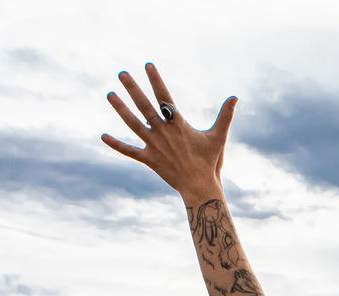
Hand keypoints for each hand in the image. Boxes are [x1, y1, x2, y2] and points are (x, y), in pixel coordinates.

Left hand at [101, 63, 236, 199]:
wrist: (200, 187)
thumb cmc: (210, 161)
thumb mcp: (219, 136)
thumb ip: (225, 116)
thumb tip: (235, 97)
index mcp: (178, 125)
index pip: (164, 97)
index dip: (156, 80)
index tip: (148, 65)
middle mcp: (163, 133)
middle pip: (144, 106)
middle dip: (133, 89)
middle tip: (122, 73)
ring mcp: (154, 146)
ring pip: (133, 124)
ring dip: (120, 109)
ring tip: (110, 94)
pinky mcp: (149, 160)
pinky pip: (130, 151)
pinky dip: (117, 144)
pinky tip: (103, 136)